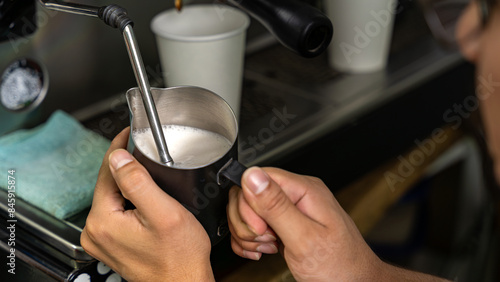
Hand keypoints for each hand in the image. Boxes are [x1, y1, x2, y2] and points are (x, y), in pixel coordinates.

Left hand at [81, 127, 213, 280]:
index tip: (128, 133)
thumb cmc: (179, 257)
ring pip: (113, 196)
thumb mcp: (163, 213)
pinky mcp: (111, 244)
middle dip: (126, 165)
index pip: (107, 171)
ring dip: (128, 182)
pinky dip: (129, 199)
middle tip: (143, 148)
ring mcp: (102, 240)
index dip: (119, 148)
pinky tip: (145, 197)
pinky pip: (116, 211)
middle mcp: (95, 232)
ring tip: (148, 170)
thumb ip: (138, 182)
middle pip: (108, 183)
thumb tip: (117, 157)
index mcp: (103, 221)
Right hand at [227, 167, 383, 280]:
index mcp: (304, 189)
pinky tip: (263, 250)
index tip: (261, 228)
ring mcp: (289, 210)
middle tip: (264, 239)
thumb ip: (276, 206)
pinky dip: (250, 241)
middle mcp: (296, 195)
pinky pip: (253, 226)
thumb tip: (252, 176)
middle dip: (246, 221)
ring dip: (248, 234)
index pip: (256, 178)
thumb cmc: (340, 266)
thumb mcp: (304, 237)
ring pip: (247, 212)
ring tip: (268, 247)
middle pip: (247, 194)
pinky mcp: (283, 225)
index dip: (250, 203)